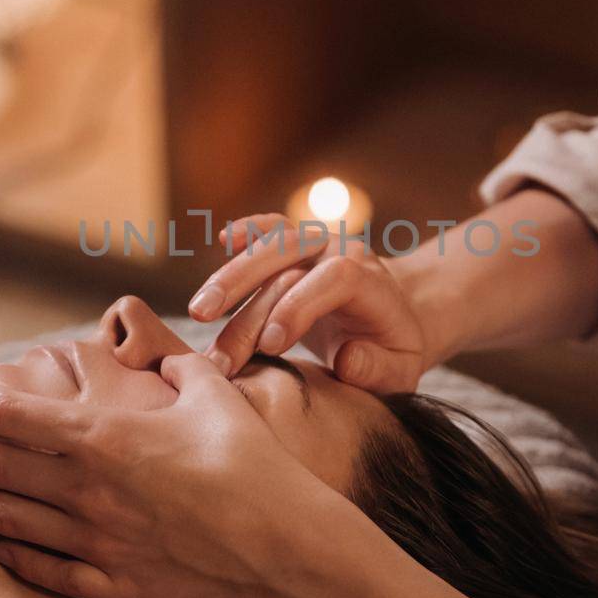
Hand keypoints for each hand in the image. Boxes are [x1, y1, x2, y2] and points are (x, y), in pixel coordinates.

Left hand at [0, 304, 343, 597]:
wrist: (284, 545)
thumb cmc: (254, 463)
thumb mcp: (214, 394)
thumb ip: (177, 368)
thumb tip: (163, 355)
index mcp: (105, 438)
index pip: (12, 414)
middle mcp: (86, 490)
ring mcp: (94, 542)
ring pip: (5, 518)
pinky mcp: (111, 584)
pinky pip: (43, 570)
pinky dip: (11, 554)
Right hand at [189, 212, 428, 390]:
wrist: (395, 315)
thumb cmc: (391, 350)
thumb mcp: (398, 370)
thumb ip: (377, 368)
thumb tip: (347, 359)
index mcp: (369, 281)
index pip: (332, 280)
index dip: (297, 308)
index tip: (269, 345)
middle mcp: (341, 251)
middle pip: (289, 253)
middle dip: (245, 285)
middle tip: (206, 322)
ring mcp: (317, 243)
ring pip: (270, 244)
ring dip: (230, 275)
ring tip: (199, 311)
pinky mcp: (297, 245)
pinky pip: (271, 228)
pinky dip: (247, 230)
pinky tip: (223, 239)